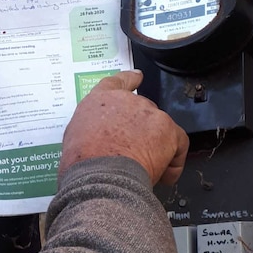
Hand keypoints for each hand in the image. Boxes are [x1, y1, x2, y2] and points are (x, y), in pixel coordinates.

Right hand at [60, 70, 188, 184]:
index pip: (119, 83)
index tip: (137, 77)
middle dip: (142, 131)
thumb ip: (88, 131)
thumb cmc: (83, 163)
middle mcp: (128, 102)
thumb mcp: (73, 139)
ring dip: (155, 148)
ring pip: (161, 129)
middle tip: (133, 153)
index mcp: (101, 100)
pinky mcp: (169, 131)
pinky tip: (164, 174)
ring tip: (144, 169)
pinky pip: (179, 144)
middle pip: (143, 111)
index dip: (130, 80)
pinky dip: (173, 161)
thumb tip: (93, 143)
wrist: (101, 175)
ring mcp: (151, 114)